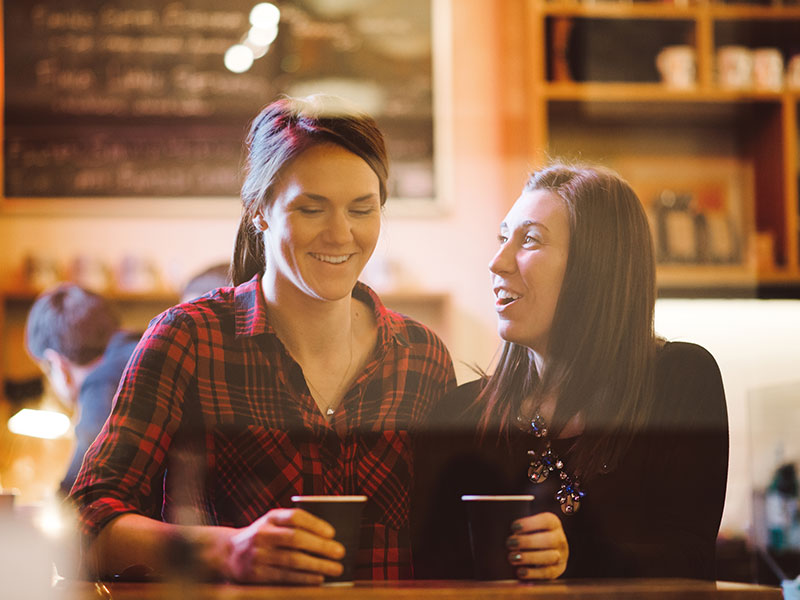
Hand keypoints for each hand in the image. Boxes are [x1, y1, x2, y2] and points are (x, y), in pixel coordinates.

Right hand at [225, 508, 344, 583]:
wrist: (229, 553)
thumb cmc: (264, 536)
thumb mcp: (274, 524)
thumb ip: (295, 526)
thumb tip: (329, 538)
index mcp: (270, 517)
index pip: (295, 517)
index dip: (315, 524)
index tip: (332, 533)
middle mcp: (262, 534)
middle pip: (295, 539)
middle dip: (320, 546)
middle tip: (340, 552)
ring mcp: (258, 555)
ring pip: (292, 560)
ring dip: (317, 565)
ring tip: (335, 569)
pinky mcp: (255, 574)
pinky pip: (284, 577)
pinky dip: (304, 579)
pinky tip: (318, 579)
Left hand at [506, 512, 567, 579]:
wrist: (546, 551)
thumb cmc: (532, 535)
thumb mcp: (530, 527)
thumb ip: (522, 528)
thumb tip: (512, 536)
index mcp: (554, 524)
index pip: (547, 521)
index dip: (530, 523)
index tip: (514, 527)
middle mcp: (560, 539)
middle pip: (549, 540)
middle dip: (527, 542)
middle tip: (510, 543)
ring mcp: (561, 556)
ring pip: (549, 557)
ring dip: (529, 558)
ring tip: (512, 557)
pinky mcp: (557, 571)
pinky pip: (547, 573)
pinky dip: (533, 573)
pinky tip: (520, 571)